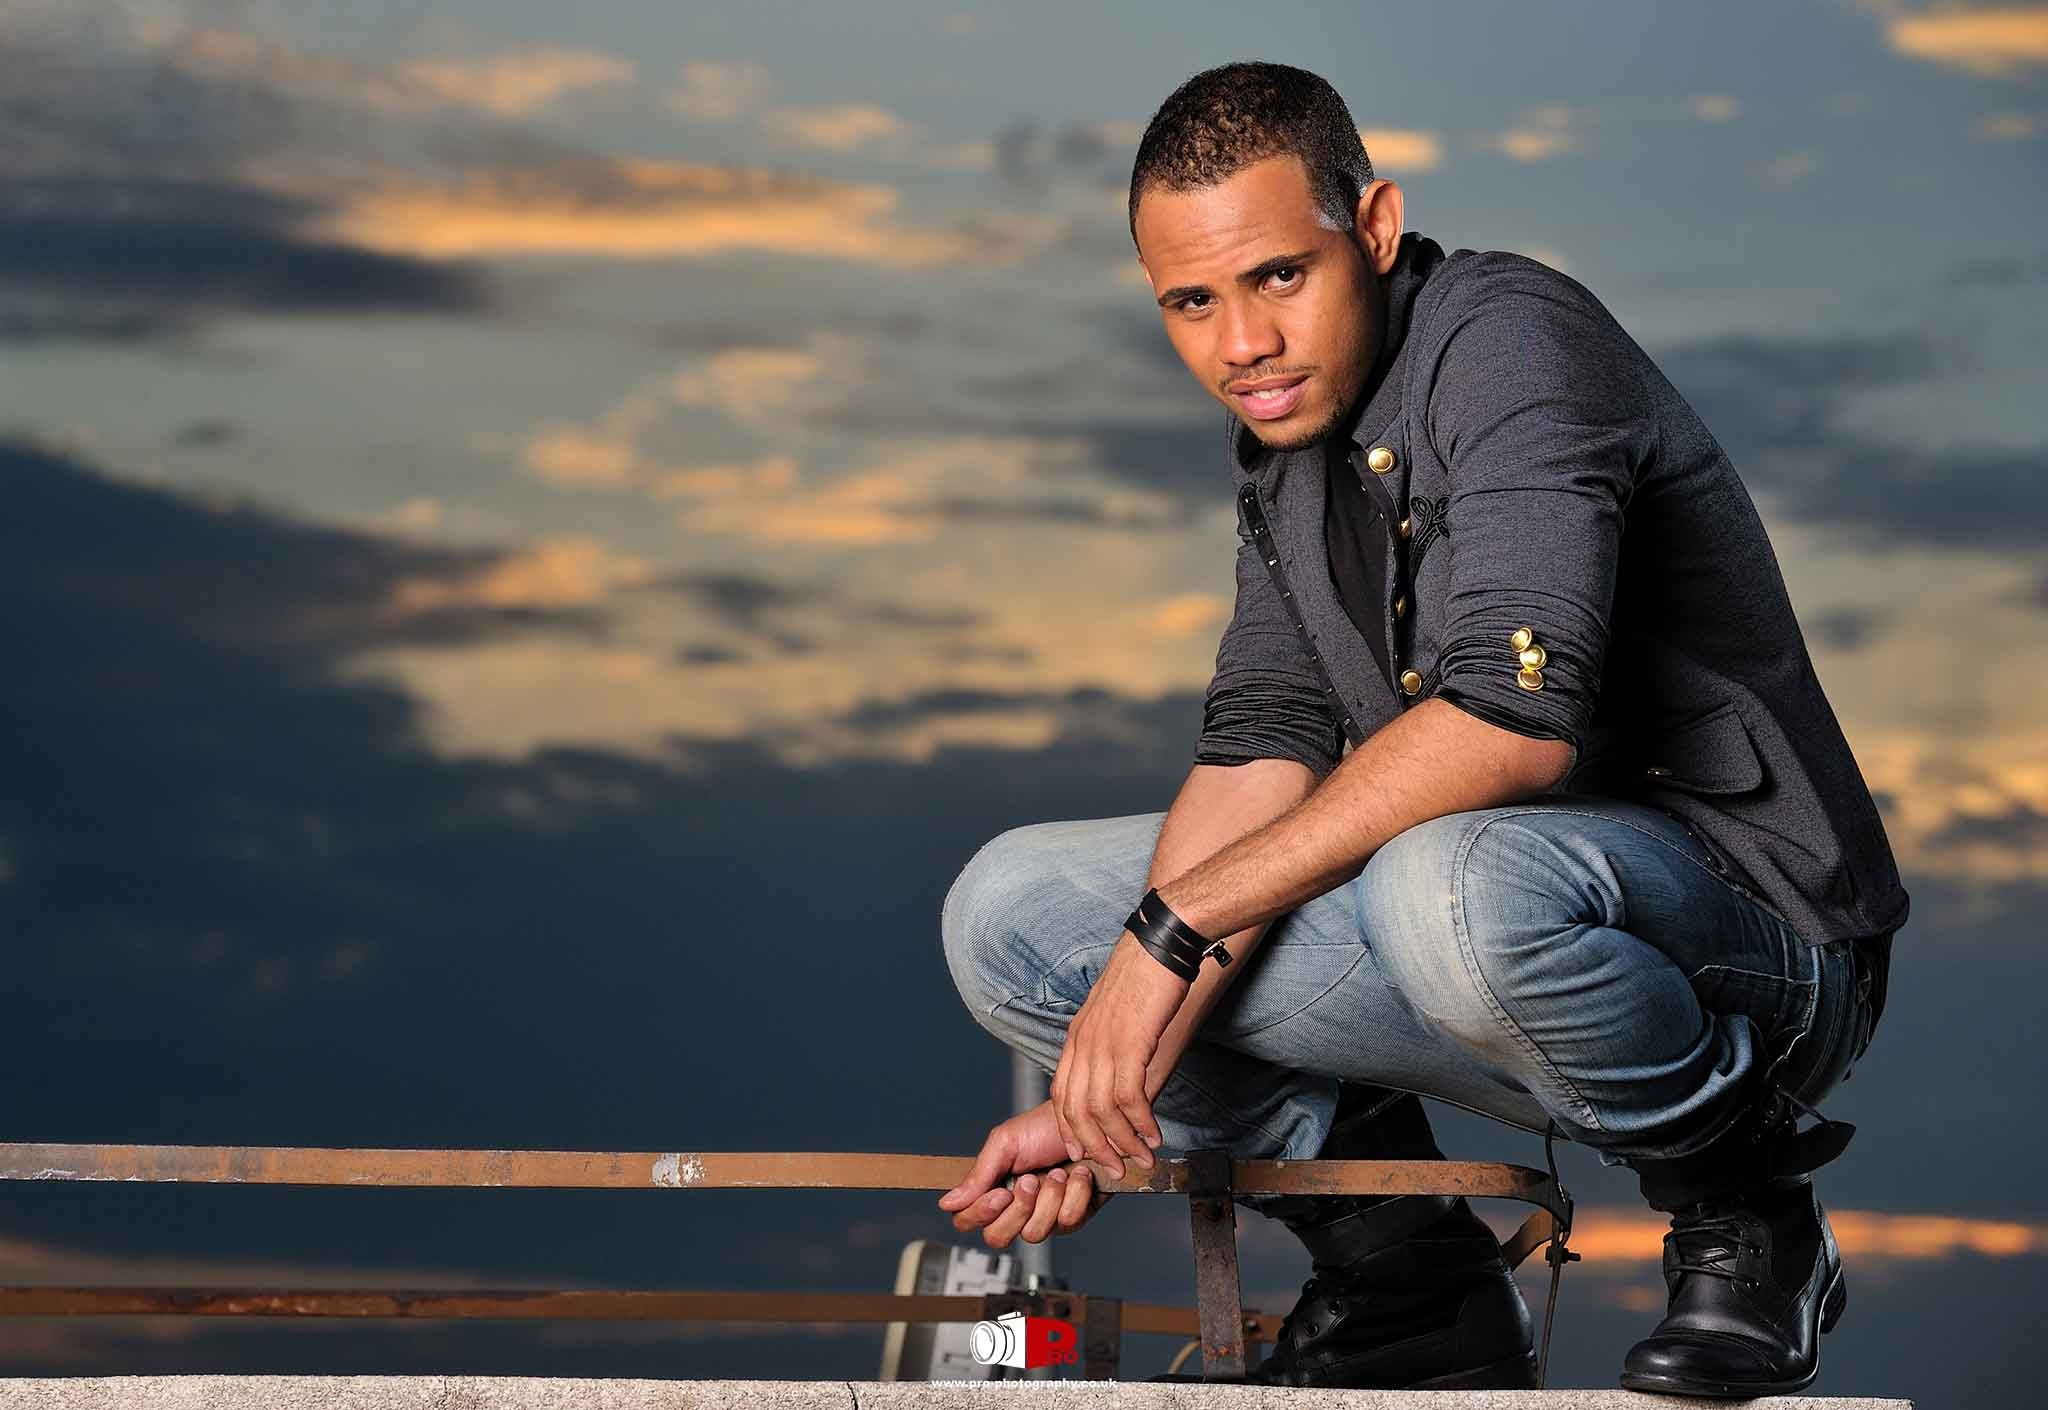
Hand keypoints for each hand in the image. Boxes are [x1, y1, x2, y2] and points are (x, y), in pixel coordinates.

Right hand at [937, 1100, 1114, 1246]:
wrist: (1088, 1120)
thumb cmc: (1044, 1127)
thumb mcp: (1005, 1142)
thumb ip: (978, 1175)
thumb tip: (947, 1203)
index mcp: (992, 1189)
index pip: (966, 1220)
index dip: (980, 1213)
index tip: (1000, 1192)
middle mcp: (1015, 1208)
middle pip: (997, 1237)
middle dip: (1018, 1208)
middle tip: (1030, 1180)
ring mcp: (1044, 1216)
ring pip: (1034, 1234)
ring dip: (1049, 1197)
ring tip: (1057, 1172)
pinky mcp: (1073, 1217)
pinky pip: (1067, 1223)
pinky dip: (1076, 1194)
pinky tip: (1079, 1175)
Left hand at [1050, 932, 1184, 1179]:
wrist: (1159, 943)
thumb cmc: (1143, 975)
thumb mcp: (1114, 1013)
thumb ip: (1109, 1044)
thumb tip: (1120, 1075)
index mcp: (1076, 1036)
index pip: (1061, 1094)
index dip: (1070, 1128)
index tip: (1083, 1152)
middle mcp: (1083, 1043)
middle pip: (1076, 1110)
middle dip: (1096, 1146)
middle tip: (1117, 1167)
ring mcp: (1104, 1044)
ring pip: (1101, 1110)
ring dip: (1123, 1141)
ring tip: (1142, 1157)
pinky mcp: (1130, 1044)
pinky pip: (1128, 1097)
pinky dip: (1140, 1122)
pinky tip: (1154, 1133)